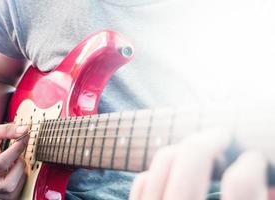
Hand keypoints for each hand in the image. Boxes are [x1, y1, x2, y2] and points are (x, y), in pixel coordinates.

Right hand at [0, 124, 28, 199]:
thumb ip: (5, 131)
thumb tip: (24, 130)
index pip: (1, 163)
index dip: (16, 149)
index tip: (23, 137)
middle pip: (7, 185)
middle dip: (19, 167)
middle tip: (18, 155)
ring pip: (11, 192)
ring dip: (20, 176)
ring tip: (16, 162)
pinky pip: (12, 194)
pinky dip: (19, 182)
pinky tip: (15, 170)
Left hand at [130, 131, 269, 199]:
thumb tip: (272, 183)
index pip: (240, 184)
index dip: (251, 164)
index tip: (252, 158)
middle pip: (192, 158)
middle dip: (209, 139)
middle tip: (220, 135)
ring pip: (163, 161)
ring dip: (183, 149)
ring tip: (197, 151)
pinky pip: (142, 180)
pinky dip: (159, 170)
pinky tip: (173, 172)